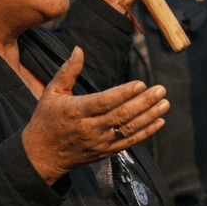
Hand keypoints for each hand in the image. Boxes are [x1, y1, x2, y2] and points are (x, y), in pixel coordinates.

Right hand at [21, 47, 167, 183]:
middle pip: (121, 115)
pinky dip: (146, 133)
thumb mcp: (51, 93)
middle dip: (143, 103)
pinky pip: (129, 142)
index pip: (103, 102)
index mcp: (75, 111)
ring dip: (149, 116)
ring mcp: (99, 142)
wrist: (41, 156)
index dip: (123, 94)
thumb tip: (79, 49)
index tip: (140, 84)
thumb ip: (67, 71)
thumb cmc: (46, 120)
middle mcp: (89, 128)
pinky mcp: (105, 151)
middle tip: (161, 90)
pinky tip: (159, 122)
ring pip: (128, 129)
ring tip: (164, 104)